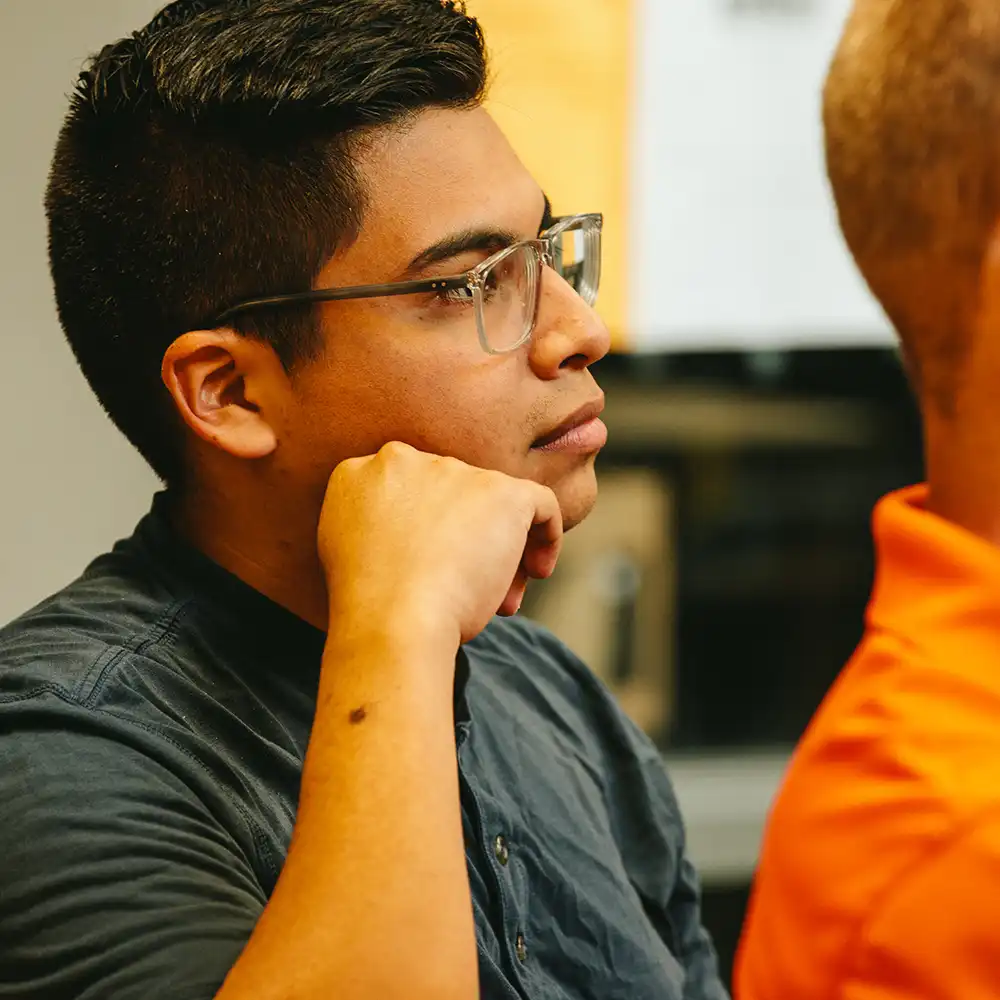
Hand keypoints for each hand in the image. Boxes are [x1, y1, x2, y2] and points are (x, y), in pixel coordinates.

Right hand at [318, 442, 562, 645]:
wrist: (394, 618)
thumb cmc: (371, 605)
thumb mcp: (352, 553)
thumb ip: (380, 528)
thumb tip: (422, 539)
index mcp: (360, 473)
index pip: (407, 492)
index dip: (426, 530)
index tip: (433, 566)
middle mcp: (405, 460)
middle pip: (452, 495)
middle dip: (465, 540)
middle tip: (472, 587)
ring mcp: (455, 471)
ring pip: (491, 504)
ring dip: (499, 549)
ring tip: (499, 597)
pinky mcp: (501, 491)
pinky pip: (540, 502)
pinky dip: (545, 535)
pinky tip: (536, 570)